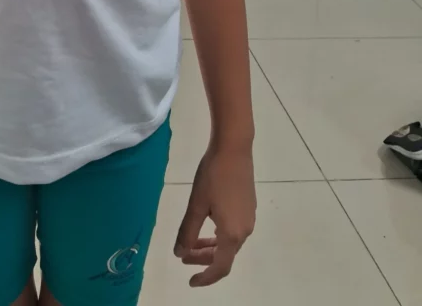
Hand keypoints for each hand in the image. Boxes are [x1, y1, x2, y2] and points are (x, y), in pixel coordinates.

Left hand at [174, 145, 255, 287]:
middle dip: (203, 259)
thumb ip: (188, 232)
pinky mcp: (249, 206)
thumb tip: (180, 253)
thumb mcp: (196, 205)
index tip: (190, 281)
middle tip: (183, 254)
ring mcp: (249, 218)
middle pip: (225, 255)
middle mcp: (245, 230)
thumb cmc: (213, 176)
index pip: (220, 267)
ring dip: (210, 246)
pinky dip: (218, 235)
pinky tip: (206, 224)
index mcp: (232, 234)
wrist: (234, 148)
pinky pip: (233, 230)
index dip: (205, 277)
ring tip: (192, 241)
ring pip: (229, 242)